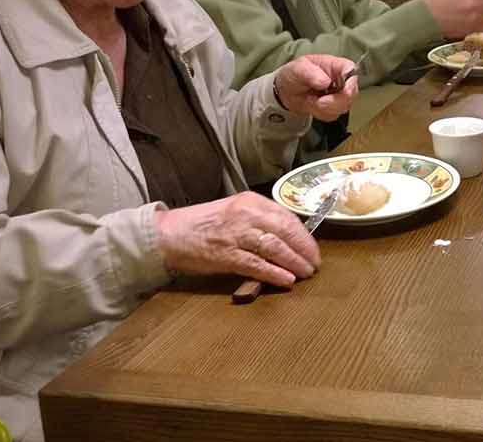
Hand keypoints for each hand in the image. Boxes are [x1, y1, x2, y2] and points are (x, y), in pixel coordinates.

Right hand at [155, 192, 321, 287]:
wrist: (168, 234)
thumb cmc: (202, 224)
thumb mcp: (234, 211)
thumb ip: (259, 220)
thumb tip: (287, 238)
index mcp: (250, 201)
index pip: (287, 217)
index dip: (304, 235)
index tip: (312, 248)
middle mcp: (246, 215)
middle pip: (285, 231)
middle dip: (304, 249)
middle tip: (314, 264)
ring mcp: (236, 234)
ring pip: (275, 248)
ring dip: (294, 262)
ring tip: (305, 273)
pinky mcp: (226, 255)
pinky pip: (257, 265)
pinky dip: (275, 273)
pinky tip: (286, 280)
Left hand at [274, 54, 358, 120]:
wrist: (287, 91)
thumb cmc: (295, 74)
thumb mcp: (298, 68)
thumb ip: (310, 73)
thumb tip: (325, 81)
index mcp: (336, 65)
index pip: (351, 71)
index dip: (351, 82)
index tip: (345, 91)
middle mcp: (342, 80)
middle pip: (351, 93)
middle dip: (334, 101)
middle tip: (319, 101)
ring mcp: (340, 95)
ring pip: (343, 107)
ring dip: (324, 108)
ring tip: (312, 100)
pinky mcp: (335, 108)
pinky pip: (333, 115)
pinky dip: (320, 113)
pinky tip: (313, 105)